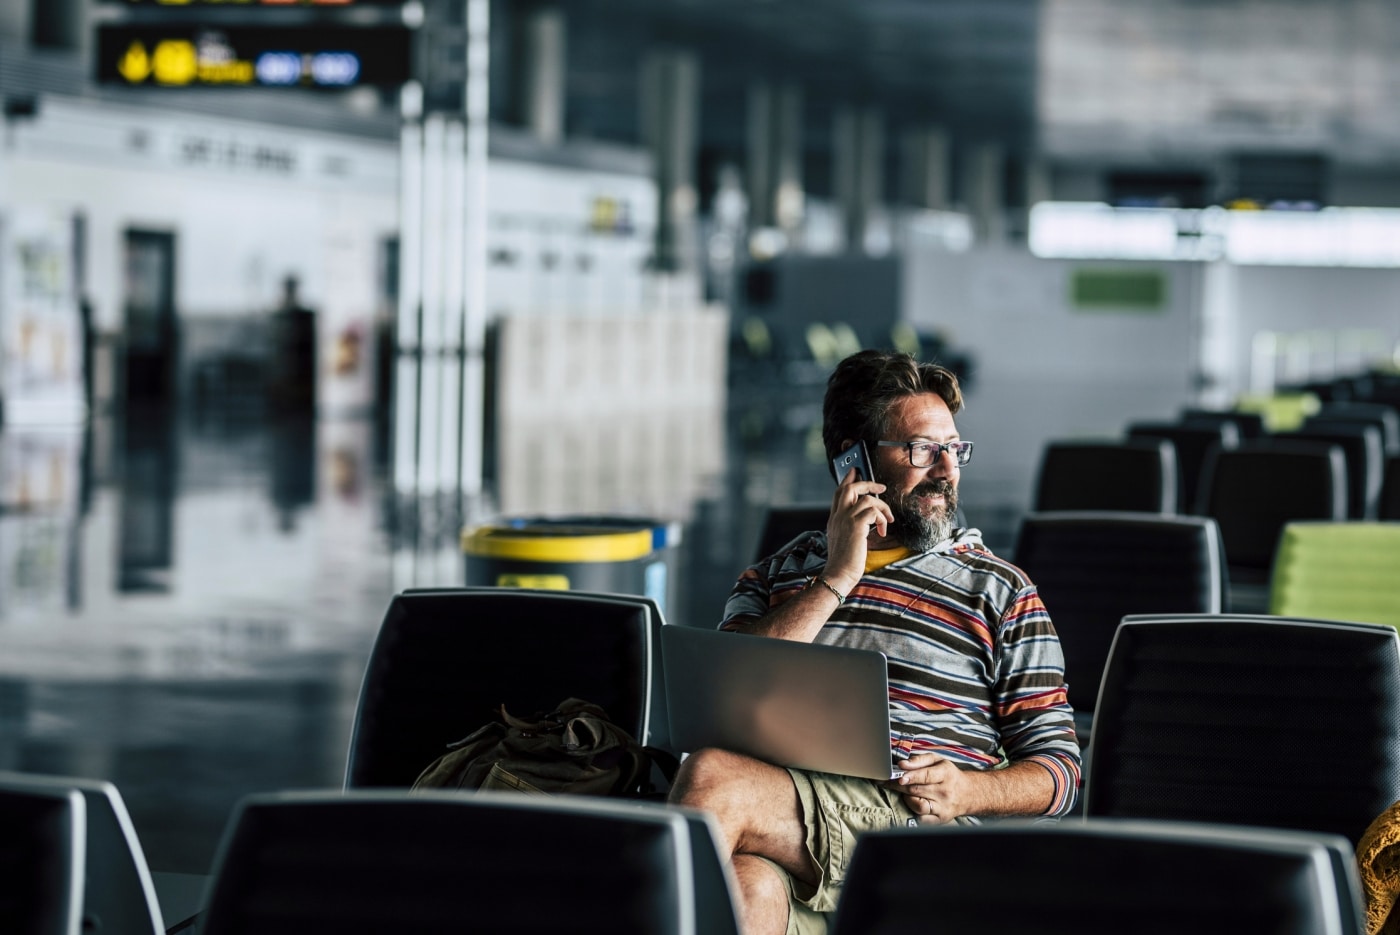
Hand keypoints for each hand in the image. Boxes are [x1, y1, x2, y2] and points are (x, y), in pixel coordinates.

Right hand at [824, 469, 892, 589]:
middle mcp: (838, 516)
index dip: (848, 479)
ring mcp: (845, 519)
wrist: (839, 574)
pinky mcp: (856, 525)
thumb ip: (850, 526)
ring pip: (866, 499)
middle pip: (850, 488)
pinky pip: (873, 511)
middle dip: (867, 483)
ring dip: (882, 507)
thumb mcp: (843, 539)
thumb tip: (866, 518)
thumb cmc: (844, 562)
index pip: (839, 492)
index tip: (855, 471)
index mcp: (834, 519)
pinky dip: (881, 518)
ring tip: (887, 520)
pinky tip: (883, 530)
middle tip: (881, 487)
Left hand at [891, 753, 973, 824]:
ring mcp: (943, 807)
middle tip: (888, 782)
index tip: (899, 777)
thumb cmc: (948, 775)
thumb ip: (919, 760)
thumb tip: (902, 764)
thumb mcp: (937, 761)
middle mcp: (945, 792)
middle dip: (899, 786)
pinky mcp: (940, 819)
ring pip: (918, 806)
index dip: (911, 776)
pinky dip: (913, 812)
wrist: (967, 793)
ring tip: (905, 793)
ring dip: (907, 798)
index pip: (926, 776)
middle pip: (917, 790)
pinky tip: (913, 804)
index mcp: (946, 774)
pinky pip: (922, 819)